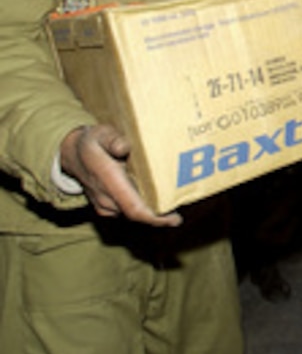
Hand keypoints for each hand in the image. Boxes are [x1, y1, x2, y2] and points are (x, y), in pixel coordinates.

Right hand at [59, 125, 181, 226]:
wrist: (72, 154)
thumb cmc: (93, 142)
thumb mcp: (101, 133)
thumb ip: (113, 139)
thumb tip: (124, 148)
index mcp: (108, 180)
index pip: (133, 207)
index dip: (155, 218)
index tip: (174, 220)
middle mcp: (106, 197)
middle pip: (138, 214)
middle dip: (160, 216)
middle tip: (178, 214)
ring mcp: (104, 205)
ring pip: (133, 213)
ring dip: (152, 212)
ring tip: (172, 205)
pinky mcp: (106, 207)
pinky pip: (127, 211)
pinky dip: (142, 209)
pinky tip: (156, 201)